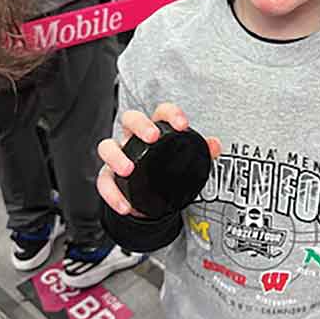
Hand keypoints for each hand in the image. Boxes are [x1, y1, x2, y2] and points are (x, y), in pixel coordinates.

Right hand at [97, 103, 221, 216]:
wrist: (155, 197)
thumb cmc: (169, 169)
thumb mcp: (188, 161)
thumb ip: (203, 152)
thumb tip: (215, 145)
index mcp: (155, 129)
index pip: (161, 112)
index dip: (171, 114)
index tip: (182, 125)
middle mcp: (134, 138)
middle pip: (129, 119)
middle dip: (140, 124)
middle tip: (152, 137)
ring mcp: (119, 156)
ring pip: (107, 146)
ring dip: (116, 156)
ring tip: (128, 170)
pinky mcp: (110, 177)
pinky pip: (104, 182)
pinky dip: (112, 194)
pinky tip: (125, 206)